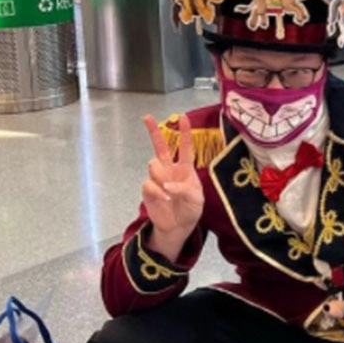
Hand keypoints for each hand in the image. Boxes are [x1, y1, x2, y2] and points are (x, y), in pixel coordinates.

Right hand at [141, 114, 203, 246]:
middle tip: (147, 117)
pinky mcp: (148, 190)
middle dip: (153, 131)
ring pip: (153, 164)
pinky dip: (157, 191)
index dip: (184, 132)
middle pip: (160, 147)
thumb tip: (167, 184)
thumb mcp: (196, 199)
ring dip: (161, 176)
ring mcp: (157, 178)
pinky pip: (148, 184)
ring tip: (170, 193)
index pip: (185, 147)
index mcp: (185, 168)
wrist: (179, 226)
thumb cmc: (191, 209)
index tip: (183, 116)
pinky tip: (165, 199)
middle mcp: (170, 169)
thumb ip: (184, 189)